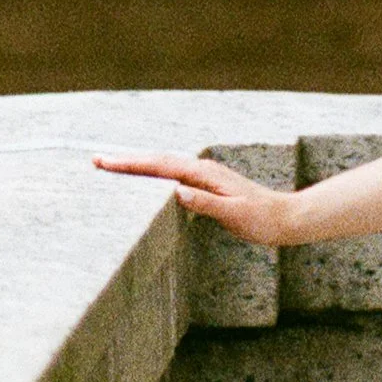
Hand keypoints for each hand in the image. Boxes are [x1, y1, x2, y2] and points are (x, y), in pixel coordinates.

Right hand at [94, 151, 298, 245]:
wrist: (286, 218)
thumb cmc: (261, 220)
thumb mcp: (233, 214)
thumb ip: (205, 203)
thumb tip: (176, 191)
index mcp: (203, 174)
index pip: (159, 167)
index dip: (130, 165)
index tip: (105, 163)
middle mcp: (202, 170)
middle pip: (157, 161)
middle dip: (126, 161)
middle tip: (96, 161)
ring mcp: (204, 176)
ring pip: (164, 166)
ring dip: (138, 166)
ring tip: (112, 167)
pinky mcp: (207, 185)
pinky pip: (173, 175)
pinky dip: (153, 174)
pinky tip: (146, 180)